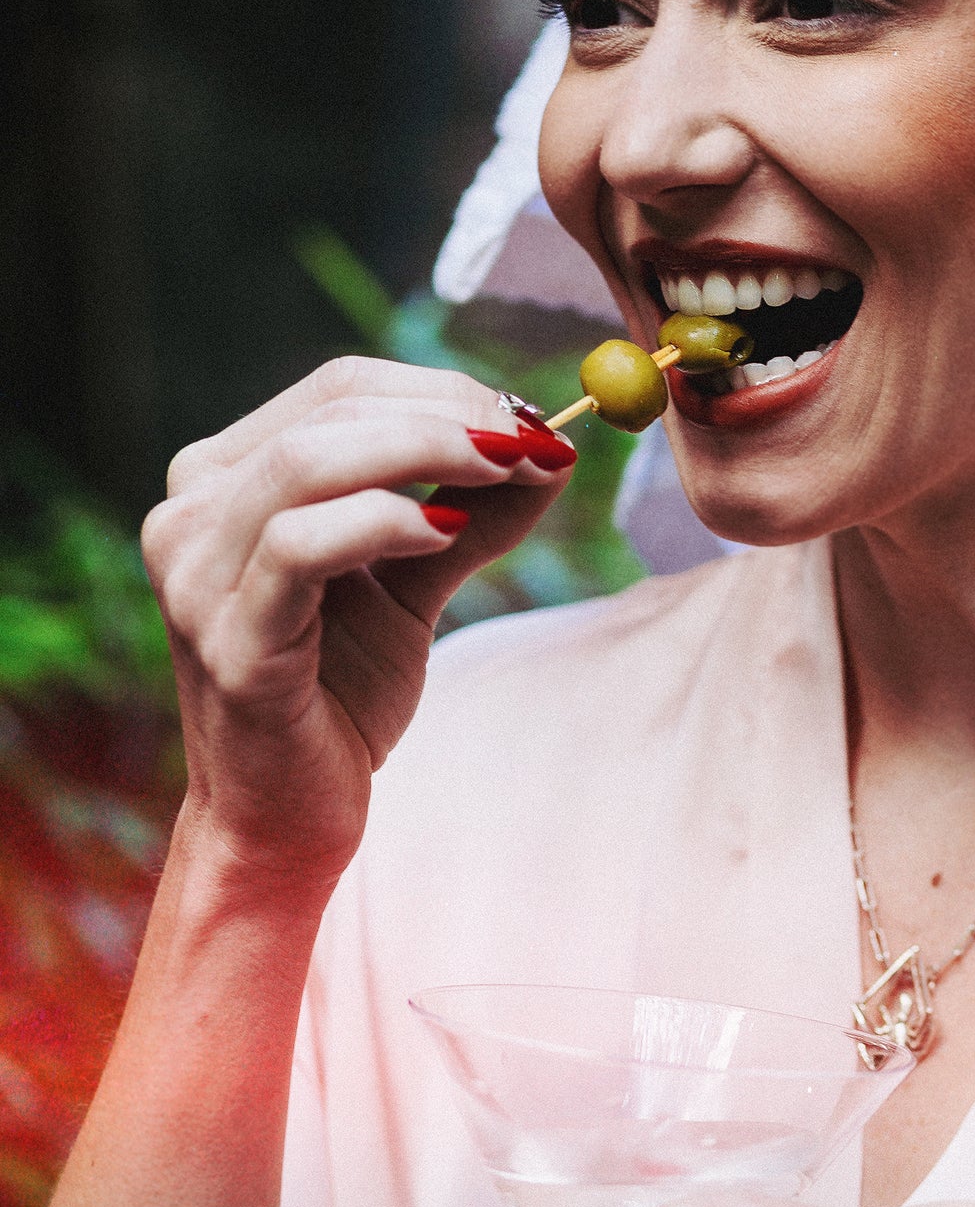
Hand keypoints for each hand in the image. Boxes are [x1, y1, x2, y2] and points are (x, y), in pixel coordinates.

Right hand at [143, 356, 572, 888]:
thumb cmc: (339, 693)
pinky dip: (383, 523)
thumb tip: (552, 446)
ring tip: (505, 472)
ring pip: (309, 464)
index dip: (442, 389)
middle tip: (533, 440)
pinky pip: (301, 548)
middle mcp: (189, 513)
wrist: (286, 816)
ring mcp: (196, 576)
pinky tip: (441, 533)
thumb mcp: (415, 581)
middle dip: (449, 415)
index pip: (338, 390)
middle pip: (330, 414)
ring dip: (426, 452)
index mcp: (225, 480)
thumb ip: (473, 512)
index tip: (529, 417)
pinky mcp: (226, 641)